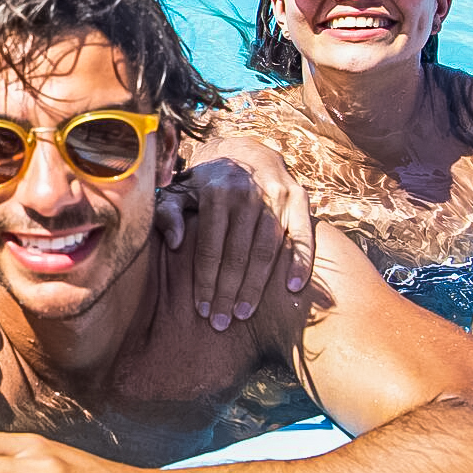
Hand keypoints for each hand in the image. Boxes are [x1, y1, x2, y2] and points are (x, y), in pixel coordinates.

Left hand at [174, 138, 314, 330]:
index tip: (202, 310)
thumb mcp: (179, 191)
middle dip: (228, 292)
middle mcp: (247, 192)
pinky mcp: (299, 198)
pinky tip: (294, 289)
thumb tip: (177, 242)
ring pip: (268, 249)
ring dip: (257, 285)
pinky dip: (301, 262)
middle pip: (238, 254)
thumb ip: (169, 214)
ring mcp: (276, 195)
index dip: (206, 281)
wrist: (246, 150)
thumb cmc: (206, 182)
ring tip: (245, 313)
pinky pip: (303, 236)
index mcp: (216, 192)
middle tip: (222, 323)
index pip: (211, 247)